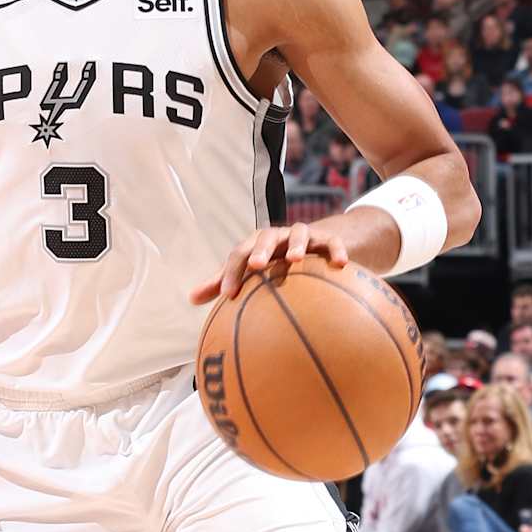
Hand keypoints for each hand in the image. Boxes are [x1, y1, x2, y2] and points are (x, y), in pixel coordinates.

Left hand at [192, 217, 350, 309]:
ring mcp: (302, 235)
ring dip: (297, 244)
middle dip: (260, 250)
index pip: (238, 256)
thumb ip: (222, 283)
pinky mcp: (326, 239)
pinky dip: (336, 250)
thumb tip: (191, 298)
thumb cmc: (270, 262)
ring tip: (296, 259)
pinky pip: (333, 242)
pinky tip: (341, 265)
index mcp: (255, 245)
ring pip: (299, 232)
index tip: (228, 295)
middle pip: (266, 238)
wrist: (307, 244)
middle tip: (256, 265)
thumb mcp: (248, 272)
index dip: (231, 273)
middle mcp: (277, 237)